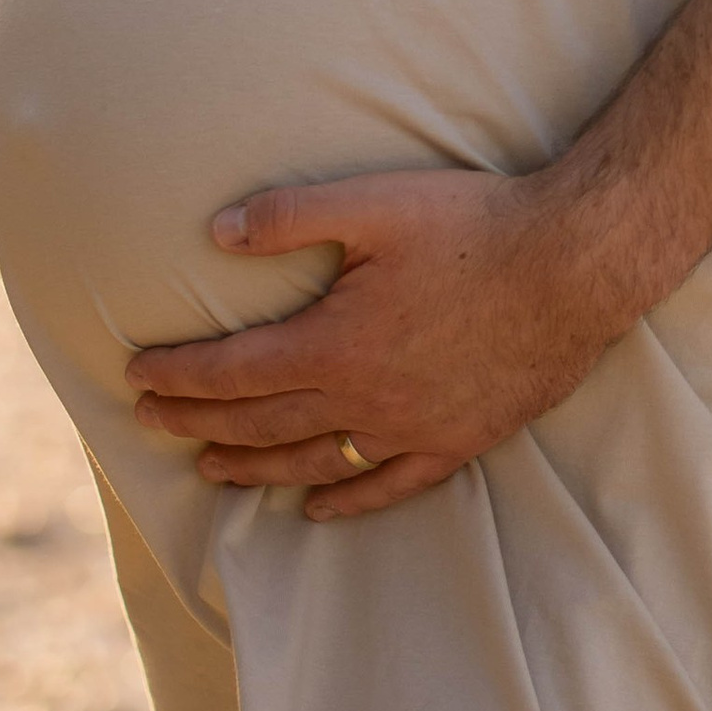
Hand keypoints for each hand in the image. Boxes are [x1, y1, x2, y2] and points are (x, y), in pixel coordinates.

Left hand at [126, 163, 641, 519]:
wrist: (575, 266)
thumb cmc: (475, 224)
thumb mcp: (375, 202)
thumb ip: (290, 217)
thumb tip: (214, 232)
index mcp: (335, 342)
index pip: (233, 372)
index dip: (179, 376)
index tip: (136, 377)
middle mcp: (363, 400)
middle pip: (260, 425)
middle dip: (196, 424)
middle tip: (150, 424)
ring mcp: (410, 429)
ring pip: (312, 463)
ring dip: (253, 468)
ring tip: (211, 469)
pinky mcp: (456, 442)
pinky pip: (386, 487)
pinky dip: (344, 502)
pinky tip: (317, 509)